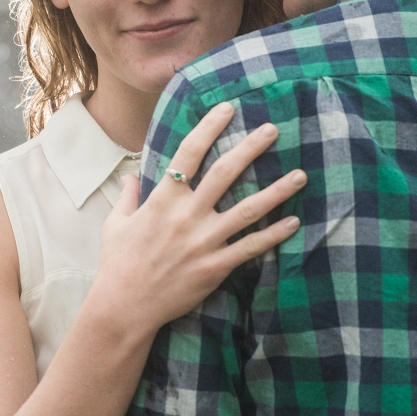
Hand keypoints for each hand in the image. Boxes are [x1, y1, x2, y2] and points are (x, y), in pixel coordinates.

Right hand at [92, 102, 302, 339]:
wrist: (124, 306)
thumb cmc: (118, 265)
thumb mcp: (116, 224)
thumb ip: (128, 196)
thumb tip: (131, 176)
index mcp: (163, 200)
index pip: (189, 152)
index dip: (210, 127)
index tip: (228, 109)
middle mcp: (187, 215)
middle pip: (225, 173)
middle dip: (251, 148)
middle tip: (273, 130)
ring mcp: (204, 242)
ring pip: (248, 210)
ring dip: (276, 191)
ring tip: (300, 175)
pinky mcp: (214, 267)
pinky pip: (250, 248)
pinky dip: (274, 235)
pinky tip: (294, 222)